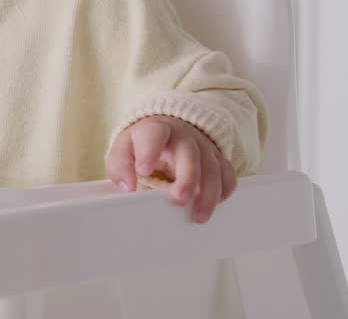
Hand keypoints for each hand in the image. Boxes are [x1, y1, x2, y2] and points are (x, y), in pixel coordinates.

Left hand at [106, 115, 237, 222]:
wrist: (169, 131)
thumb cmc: (144, 144)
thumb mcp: (124, 148)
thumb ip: (120, 165)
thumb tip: (127, 187)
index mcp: (156, 130)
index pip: (154, 135)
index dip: (149, 152)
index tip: (143, 171)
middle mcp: (183, 136)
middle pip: (189, 154)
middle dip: (187, 178)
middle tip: (179, 200)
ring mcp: (203, 147)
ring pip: (212, 167)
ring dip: (207, 194)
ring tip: (198, 216)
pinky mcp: (217, 159)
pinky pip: (227, 174)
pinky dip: (224, 191)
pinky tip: (215, 206)